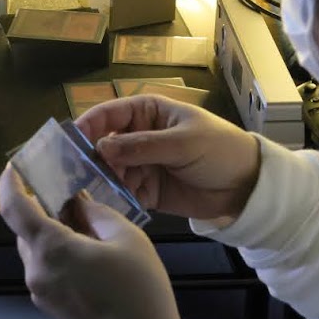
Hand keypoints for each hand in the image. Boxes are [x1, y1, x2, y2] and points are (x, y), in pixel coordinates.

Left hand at [0, 165, 182, 318]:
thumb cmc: (138, 289)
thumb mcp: (127, 239)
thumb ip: (96, 214)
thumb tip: (78, 203)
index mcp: (50, 249)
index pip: (13, 208)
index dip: (9, 183)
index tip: (13, 167)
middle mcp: (36, 269)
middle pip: (25, 230)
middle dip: (42, 209)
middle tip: (69, 195)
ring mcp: (40, 291)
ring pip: (35, 250)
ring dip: (51, 232)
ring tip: (85, 223)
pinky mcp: (49, 306)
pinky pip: (45, 269)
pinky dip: (56, 253)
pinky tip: (85, 251)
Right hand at [75, 95, 261, 224]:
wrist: (247, 187)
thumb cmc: (220, 151)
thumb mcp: (183, 143)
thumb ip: (142, 145)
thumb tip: (101, 147)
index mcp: (147, 112)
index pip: (109, 114)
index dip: (88, 126)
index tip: (71, 143)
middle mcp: (138, 136)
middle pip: (103, 145)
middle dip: (90, 159)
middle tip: (77, 176)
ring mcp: (141, 164)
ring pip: (109, 171)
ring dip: (100, 181)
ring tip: (91, 194)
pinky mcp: (146, 191)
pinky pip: (122, 193)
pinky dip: (114, 199)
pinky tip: (107, 206)